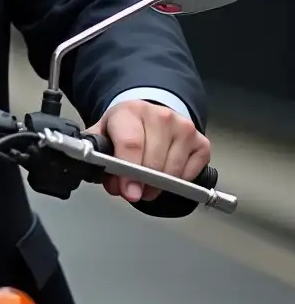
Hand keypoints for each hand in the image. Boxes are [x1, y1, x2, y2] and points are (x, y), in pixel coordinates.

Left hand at [83, 99, 210, 202]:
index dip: (129, 173)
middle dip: (142, 184)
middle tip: (133, 189)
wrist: (147, 116)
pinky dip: (177, 182)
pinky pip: (190, 175)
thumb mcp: (103, 136)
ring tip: (146, 182)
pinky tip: (165, 172)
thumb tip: (115, 185)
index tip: (129, 192)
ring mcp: (184, 128)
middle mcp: (160, 116)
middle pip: (153, 163)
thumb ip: (101, 158)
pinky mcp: (201, 142)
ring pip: (172, 172)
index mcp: (131, 111)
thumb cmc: (125, 128)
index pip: (131, 144)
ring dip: (158, 186)